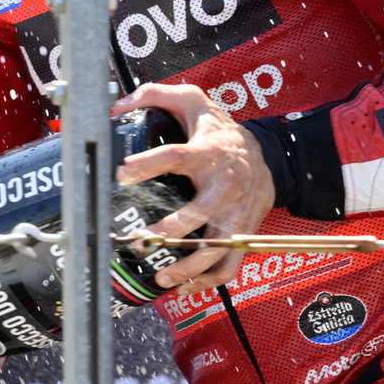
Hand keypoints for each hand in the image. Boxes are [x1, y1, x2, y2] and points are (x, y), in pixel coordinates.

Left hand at [112, 83, 275, 296]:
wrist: (267, 158)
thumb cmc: (220, 131)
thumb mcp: (192, 101)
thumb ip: (153, 95)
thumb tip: (117, 105)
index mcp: (209, 153)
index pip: (176, 156)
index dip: (148, 164)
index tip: (121, 174)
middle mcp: (224, 187)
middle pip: (198, 214)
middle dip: (168, 231)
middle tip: (138, 240)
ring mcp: (236, 215)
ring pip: (216, 249)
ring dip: (187, 267)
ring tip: (160, 275)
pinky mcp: (241, 234)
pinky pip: (229, 266)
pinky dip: (207, 282)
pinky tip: (182, 287)